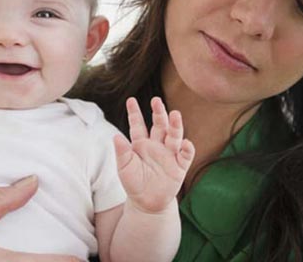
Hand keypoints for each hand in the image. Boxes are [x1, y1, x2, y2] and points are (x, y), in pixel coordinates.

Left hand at [114, 97, 194, 212]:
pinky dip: (187, 149)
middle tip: (156, 101)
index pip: (138, 125)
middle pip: (159, 125)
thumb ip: (122, 153)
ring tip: (175, 115)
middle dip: (158, 113)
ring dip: (175, 125)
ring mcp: (169, 154)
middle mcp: (156, 145)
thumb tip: (115, 137)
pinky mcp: (179, 166)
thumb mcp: (124, 168)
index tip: (131, 100)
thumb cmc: (133, 183)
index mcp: (141, 144)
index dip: (135, 113)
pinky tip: (185, 143)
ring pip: (173, 136)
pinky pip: (185, 155)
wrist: (147, 203)